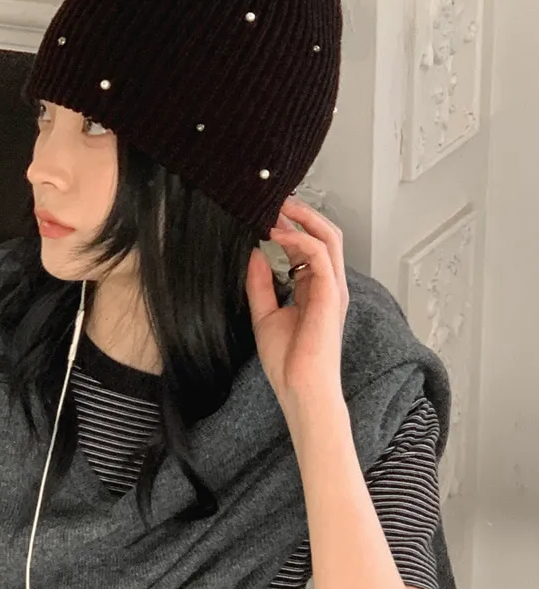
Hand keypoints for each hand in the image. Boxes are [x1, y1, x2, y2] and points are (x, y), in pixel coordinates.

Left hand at [245, 196, 349, 412]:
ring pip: (328, 237)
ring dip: (303, 219)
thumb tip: (255, 252)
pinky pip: (321, 254)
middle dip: (301, 214)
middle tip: (275, 201)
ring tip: (278, 208)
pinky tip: (277, 236)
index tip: (264, 217)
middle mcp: (328, 285)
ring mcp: (333, 288)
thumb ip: (261, 283)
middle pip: (324, 235)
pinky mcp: (330, 294)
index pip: (308, 248)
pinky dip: (300, 239)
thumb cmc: (287, 362)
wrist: (300, 387)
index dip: (288, 229)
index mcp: (315, 290)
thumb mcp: (264, 314)